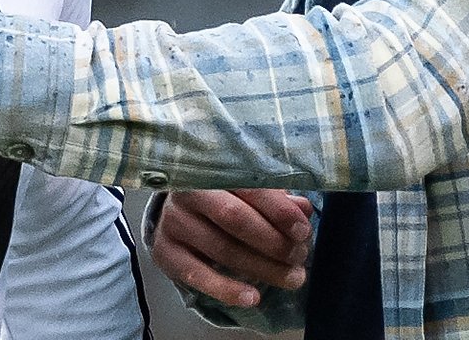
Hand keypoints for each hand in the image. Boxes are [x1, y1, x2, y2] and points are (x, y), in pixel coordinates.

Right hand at [151, 189, 312, 308]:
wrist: (177, 212)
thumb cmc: (223, 197)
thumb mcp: (249, 191)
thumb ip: (276, 199)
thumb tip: (302, 210)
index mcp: (213, 169)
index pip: (249, 187)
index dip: (279, 211)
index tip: (303, 232)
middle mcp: (188, 193)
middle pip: (234, 218)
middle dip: (273, 241)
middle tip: (300, 257)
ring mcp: (174, 222)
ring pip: (222, 249)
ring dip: (262, 268)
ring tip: (292, 279)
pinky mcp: (165, 252)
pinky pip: (197, 275)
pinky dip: (227, 289)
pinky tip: (252, 297)